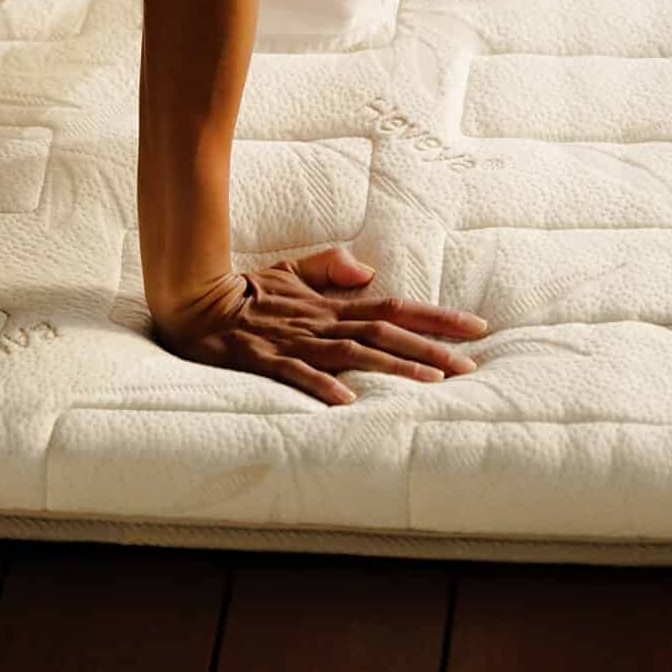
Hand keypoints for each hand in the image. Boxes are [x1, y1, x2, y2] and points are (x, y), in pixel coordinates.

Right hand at [149, 242, 487, 404]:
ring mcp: (296, 342)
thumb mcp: (292, 273)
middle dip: (430, 349)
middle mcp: (322, 323)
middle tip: (470, 366)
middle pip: (386, 332)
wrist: (194, 299)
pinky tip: (348, 402)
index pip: (396, 309)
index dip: (437, 318)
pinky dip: (324, 386)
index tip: (476, 328)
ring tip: (432, 382)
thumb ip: (331, 268)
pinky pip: (299, 374)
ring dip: (394, 367)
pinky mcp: (266, 359)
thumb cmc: (246, 291)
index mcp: (332, 306)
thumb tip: (368, 269)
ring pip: (355, 353)